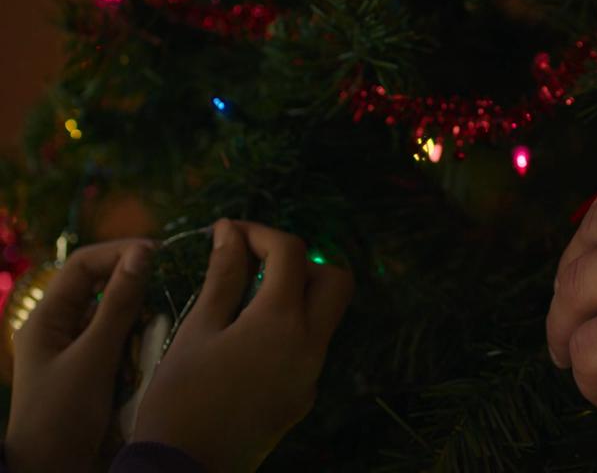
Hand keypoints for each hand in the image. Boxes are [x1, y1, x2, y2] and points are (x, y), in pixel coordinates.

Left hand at [7, 240, 155, 472]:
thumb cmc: (63, 414)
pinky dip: (147, 337)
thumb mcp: (94, 356)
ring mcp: (81, 351)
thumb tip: (142, 253)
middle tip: (178, 275)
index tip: (160, 253)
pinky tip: (171, 336)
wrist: (53, 471)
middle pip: (102, 287)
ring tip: (180, 303)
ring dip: (147, 310)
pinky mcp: (100, 372)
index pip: (83, 266)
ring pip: (119, 315)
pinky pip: (126, 342)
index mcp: (47, 318)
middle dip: (138, 279)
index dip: (119, 252)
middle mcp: (63, 329)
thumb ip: (119, 304)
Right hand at [132, 219, 352, 471]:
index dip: (260, 232)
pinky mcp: (303, 397)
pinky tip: (245, 339)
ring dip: (296, 296)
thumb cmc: (178, 396)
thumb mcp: (198, 328)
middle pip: (335, 280)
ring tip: (243, 300)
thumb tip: (231, 231)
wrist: (184, 470)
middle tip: (255, 265)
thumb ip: (223, 276)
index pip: (291, 252)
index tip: (228, 232)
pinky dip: (288, 329)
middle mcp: (310, 346)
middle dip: (300, 262)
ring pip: (325, 316)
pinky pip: (309, 347)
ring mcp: (311, 375)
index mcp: (281, 323)